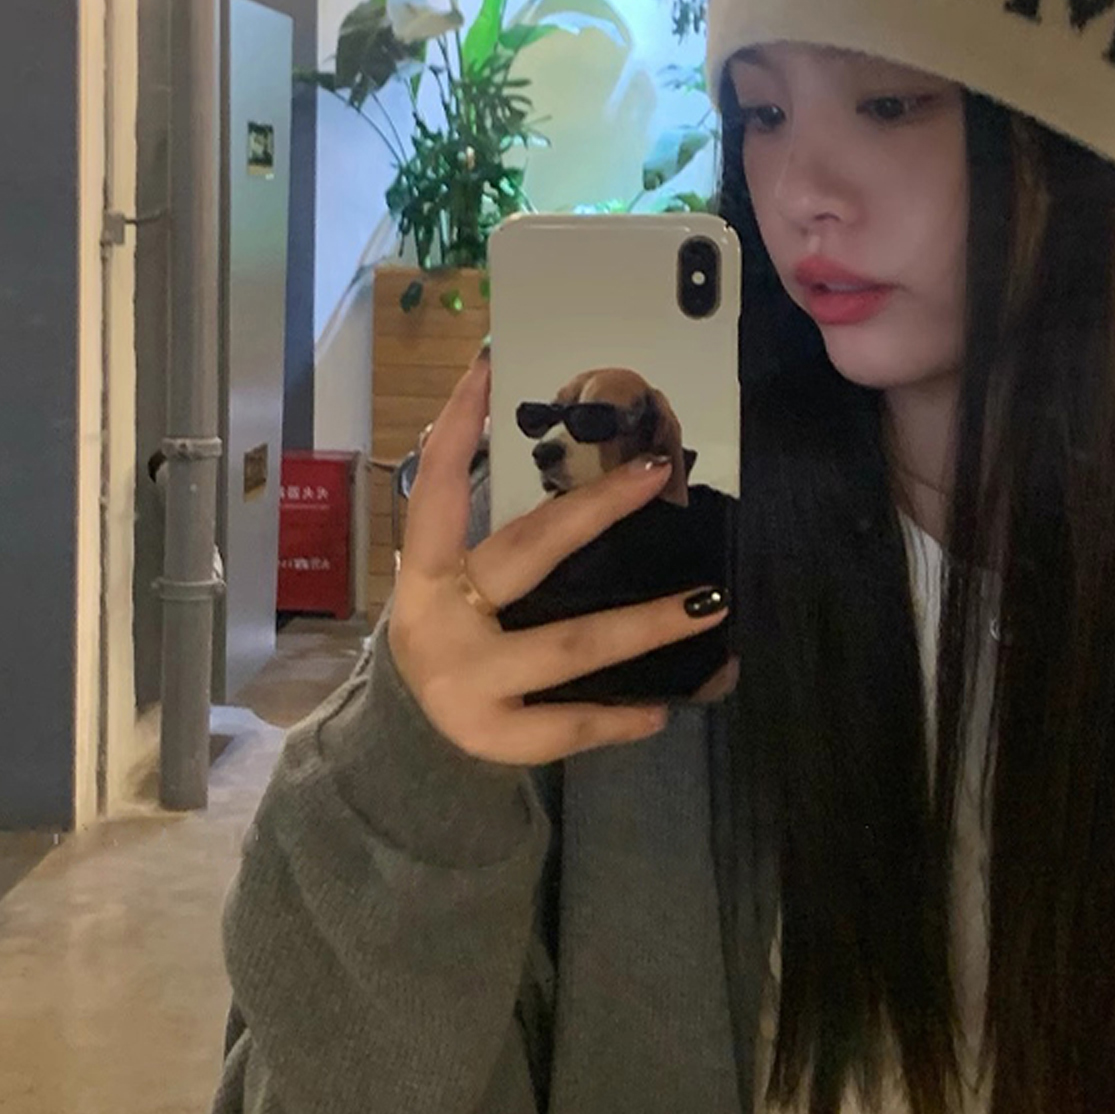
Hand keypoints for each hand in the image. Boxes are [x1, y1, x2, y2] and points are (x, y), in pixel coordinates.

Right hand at [387, 355, 731, 766]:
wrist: (404, 749)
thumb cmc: (451, 645)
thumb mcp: (453, 593)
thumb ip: (504, 548)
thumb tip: (586, 478)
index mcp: (428, 573)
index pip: (439, 486)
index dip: (456, 425)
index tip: (490, 364)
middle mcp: (441, 618)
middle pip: (529, 550)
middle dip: (596, 508)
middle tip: (658, 470)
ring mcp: (469, 681)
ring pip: (571, 643)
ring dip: (645, 624)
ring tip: (710, 603)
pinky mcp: (496, 736)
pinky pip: (570, 722)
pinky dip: (619, 714)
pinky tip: (663, 705)